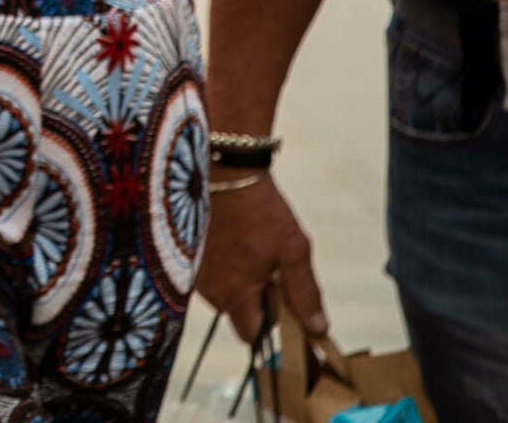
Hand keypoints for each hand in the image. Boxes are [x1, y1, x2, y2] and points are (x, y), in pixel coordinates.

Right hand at [193, 174, 325, 344]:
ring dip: (239, 282)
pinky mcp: (190, 255)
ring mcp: (197, 272)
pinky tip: (236, 240)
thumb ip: (304, 293)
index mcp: (235, 294)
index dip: (270, 324)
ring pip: (224, 293)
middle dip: (254, 300)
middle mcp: (210, 289)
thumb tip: (317, 328)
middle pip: (237, 314)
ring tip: (252, 249)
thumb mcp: (293, 250)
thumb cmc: (262, 211)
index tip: (281, 300)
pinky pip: (212, 274)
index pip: (251, 335)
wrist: (226, 173)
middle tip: (270, 269)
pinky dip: (225, 265)